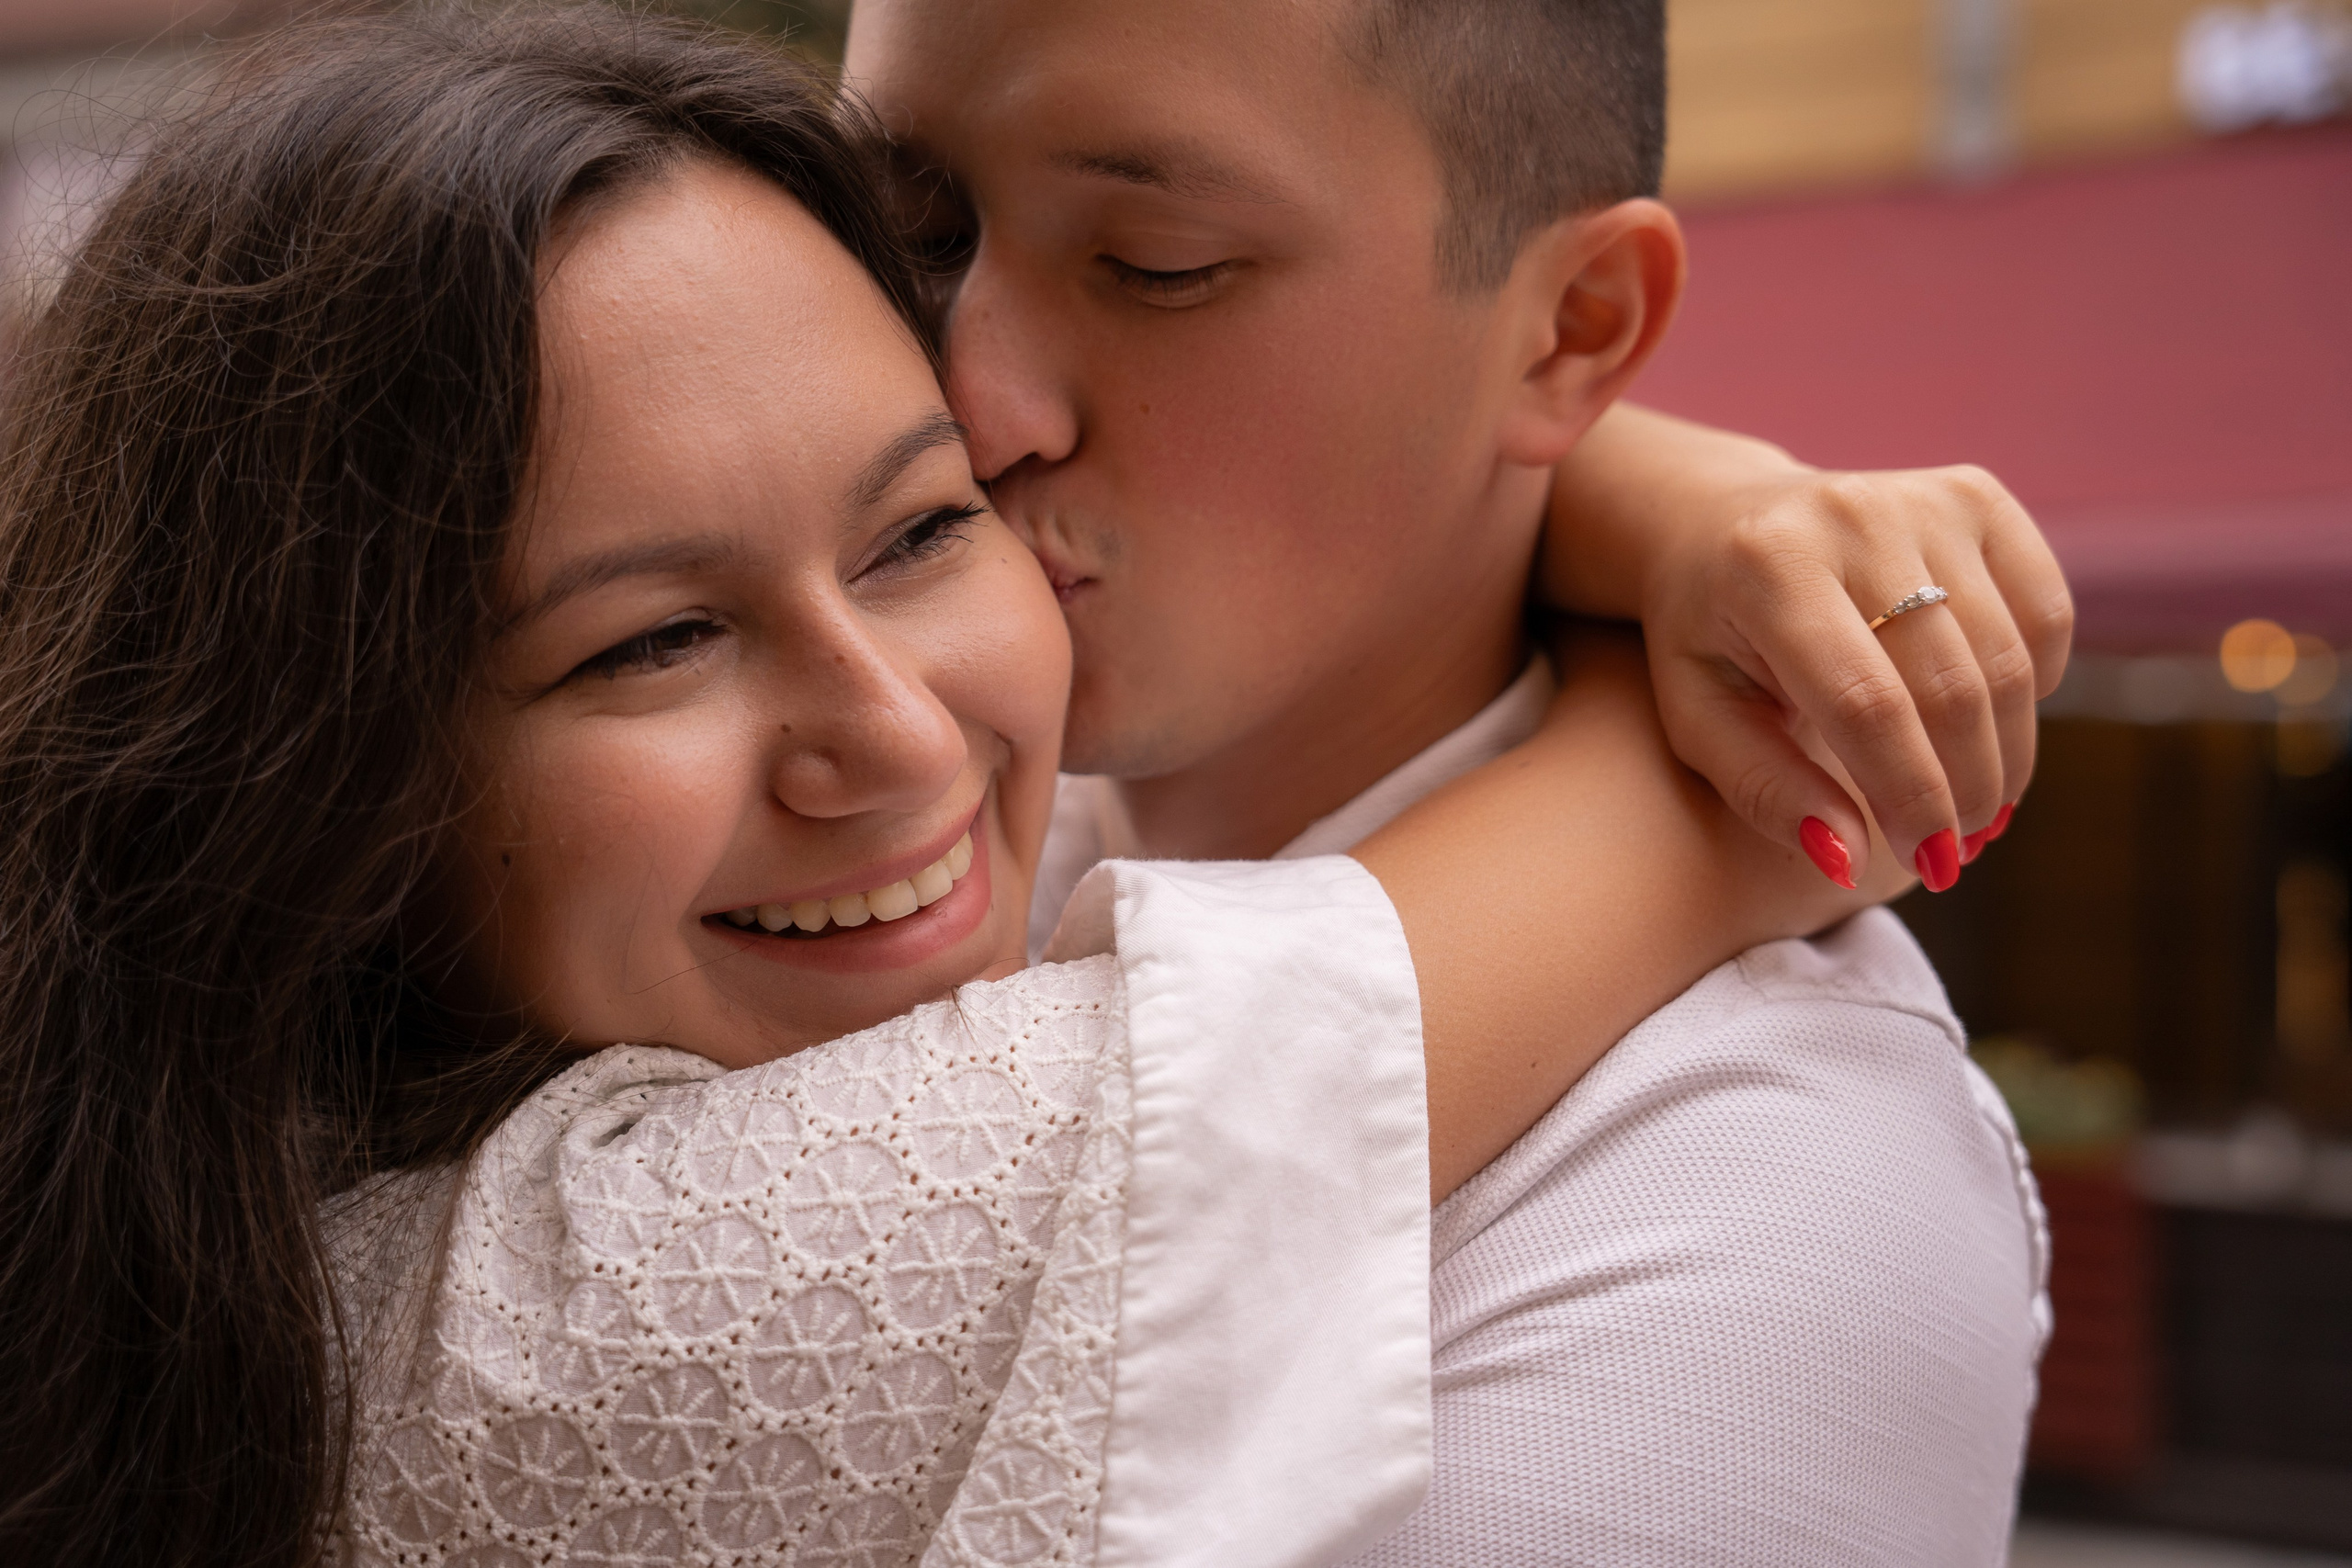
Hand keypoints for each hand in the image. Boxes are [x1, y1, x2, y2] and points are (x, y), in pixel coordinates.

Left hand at [1632, 461, 2071, 890]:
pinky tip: (1993, 726)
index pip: (1866, 703)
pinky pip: (2044, 610)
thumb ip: (1766, 788)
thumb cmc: (1708, 638)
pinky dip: (2035, 686)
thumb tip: (1846, 859)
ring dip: (2006, 754)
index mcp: (1769, 570)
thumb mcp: (1699, 717)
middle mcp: (1852, 517)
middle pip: (1948, 684)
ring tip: (1977, 812)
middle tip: (1955, 853)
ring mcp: (1922, 497)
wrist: (1715, 523)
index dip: (1910, 796)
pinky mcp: (1977, 495)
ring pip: (2006, 657)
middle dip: (1964, 788)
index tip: (1932, 866)